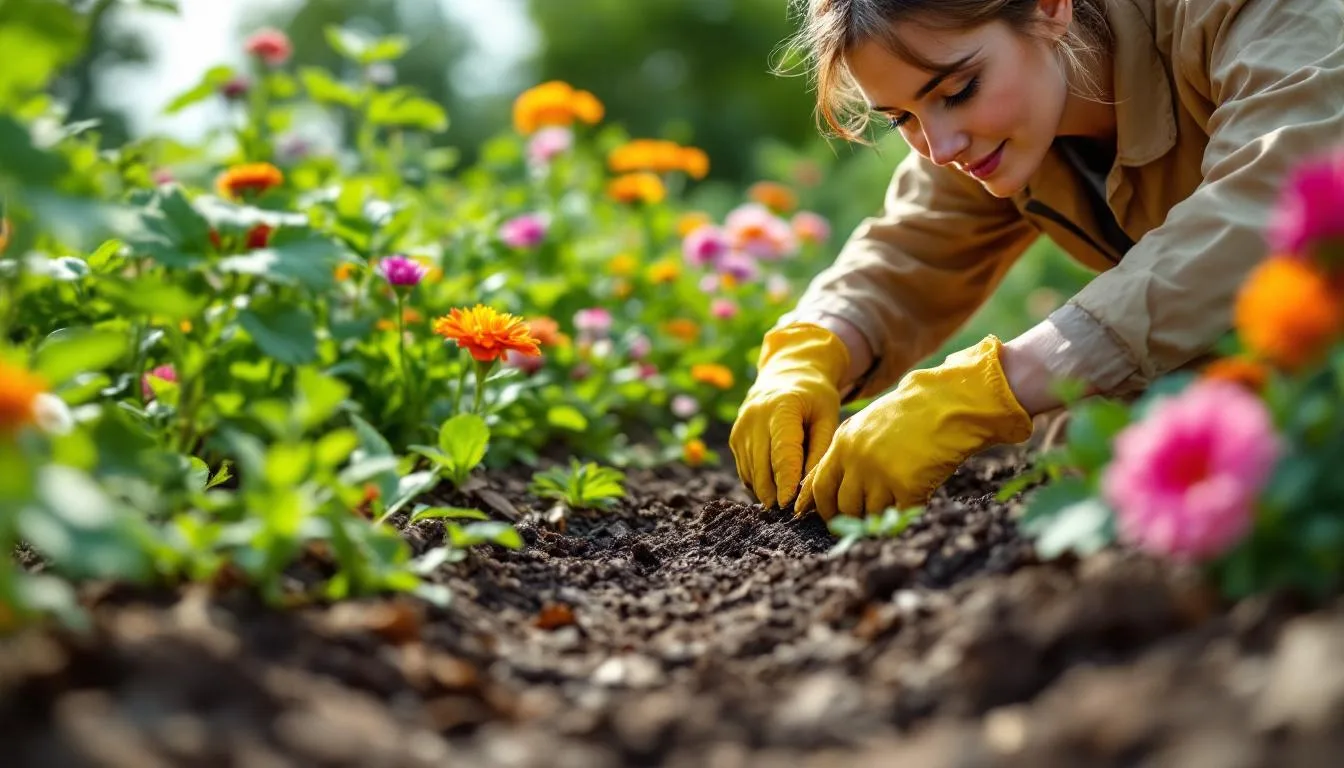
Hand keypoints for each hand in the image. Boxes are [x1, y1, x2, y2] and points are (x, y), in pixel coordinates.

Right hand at [730, 323, 849, 507]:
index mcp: (781, 408)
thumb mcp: (828, 418)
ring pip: (752, 474)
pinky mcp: (734, 438)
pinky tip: (776, 485)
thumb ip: (819, 453)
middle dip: (776, 494)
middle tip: (792, 515)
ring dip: (768, 492)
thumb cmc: (815, 398)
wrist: (787, 373)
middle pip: (763, 468)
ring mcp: (740, 428)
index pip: (782, 453)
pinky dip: (760, 483)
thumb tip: (807, 492)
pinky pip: (746, 471)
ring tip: (787, 502)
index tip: (791, 505)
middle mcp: (754, 417)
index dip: (786, 481)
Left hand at [796, 336, 1033, 519]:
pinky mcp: (907, 486)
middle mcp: (857, 460)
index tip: (833, 518)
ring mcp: (881, 474)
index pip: (821, 487)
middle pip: (845, 506)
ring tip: (897, 500)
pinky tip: (918, 495)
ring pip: (872, 514)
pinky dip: (909, 510)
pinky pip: (901, 512)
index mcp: (843, 444)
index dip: (825, 508)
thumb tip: (825, 488)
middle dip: (854, 517)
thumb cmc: (909, 414)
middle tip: (867, 518)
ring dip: (883, 513)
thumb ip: (846, 453)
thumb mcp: (865, 426)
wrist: (947, 403)